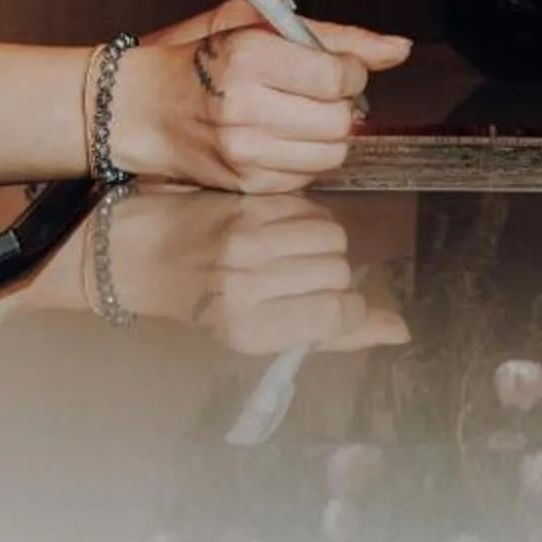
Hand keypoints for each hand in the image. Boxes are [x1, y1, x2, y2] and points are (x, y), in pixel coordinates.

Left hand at [103, 192, 407, 354]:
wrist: (141, 256)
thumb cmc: (205, 304)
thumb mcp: (261, 334)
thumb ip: (332, 335)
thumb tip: (400, 331)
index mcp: (252, 330)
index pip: (337, 314)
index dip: (347, 307)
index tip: (331, 304)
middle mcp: (249, 287)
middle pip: (338, 272)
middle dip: (331, 275)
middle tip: (297, 278)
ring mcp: (248, 242)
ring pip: (332, 236)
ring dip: (324, 244)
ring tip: (293, 251)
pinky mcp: (247, 206)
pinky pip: (311, 208)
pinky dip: (307, 218)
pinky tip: (282, 227)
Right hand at [113, 7, 410, 193]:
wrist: (140, 109)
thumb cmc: (199, 60)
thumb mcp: (255, 24)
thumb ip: (333, 34)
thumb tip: (399, 48)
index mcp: (247, 56)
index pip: (337, 73)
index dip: (351, 70)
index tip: (337, 66)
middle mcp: (245, 106)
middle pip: (340, 119)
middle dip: (342, 104)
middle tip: (319, 92)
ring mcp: (244, 152)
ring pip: (332, 153)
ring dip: (329, 134)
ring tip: (301, 116)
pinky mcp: (246, 184)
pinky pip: (309, 176)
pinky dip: (306, 157)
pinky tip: (281, 138)